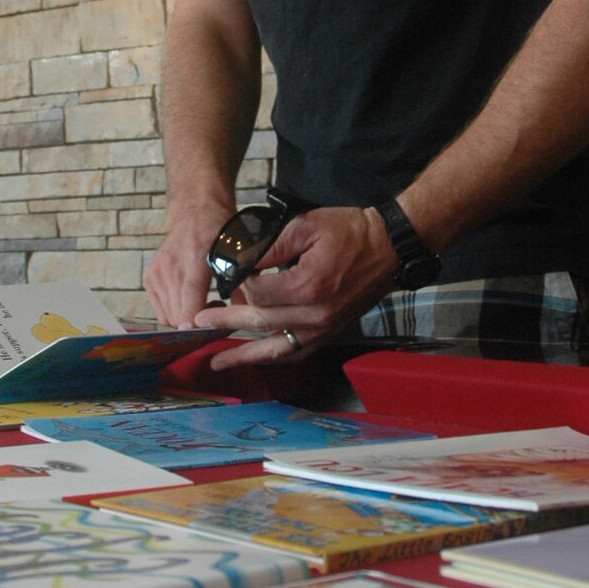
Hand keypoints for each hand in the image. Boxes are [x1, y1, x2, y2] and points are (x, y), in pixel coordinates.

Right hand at [143, 204, 228, 327]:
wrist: (195, 212)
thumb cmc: (219, 232)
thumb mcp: (237, 254)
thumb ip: (240, 284)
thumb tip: (244, 312)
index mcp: (193, 263)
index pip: (189, 308)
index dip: (199, 327)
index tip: (214, 329)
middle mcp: (170, 270)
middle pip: (178, 319)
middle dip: (197, 324)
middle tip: (215, 312)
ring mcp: (156, 274)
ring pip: (168, 318)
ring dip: (185, 319)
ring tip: (202, 304)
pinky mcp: (149, 278)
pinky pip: (160, 311)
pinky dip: (174, 312)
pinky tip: (189, 300)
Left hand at [192, 206, 396, 368]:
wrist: (389, 247)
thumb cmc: (350, 232)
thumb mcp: (305, 226)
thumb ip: (269, 246)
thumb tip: (239, 260)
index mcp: (308, 286)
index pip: (257, 293)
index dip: (238, 283)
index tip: (228, 274)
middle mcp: (315, 315)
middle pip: (260, 323)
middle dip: (225, 324)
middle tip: (199, 325)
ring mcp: (323, 328)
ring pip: (276, 348)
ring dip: (244, 356)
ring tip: (218, 361)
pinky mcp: (330, 332)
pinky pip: (297, 352)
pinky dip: (274, 358)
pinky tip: (256, 360)